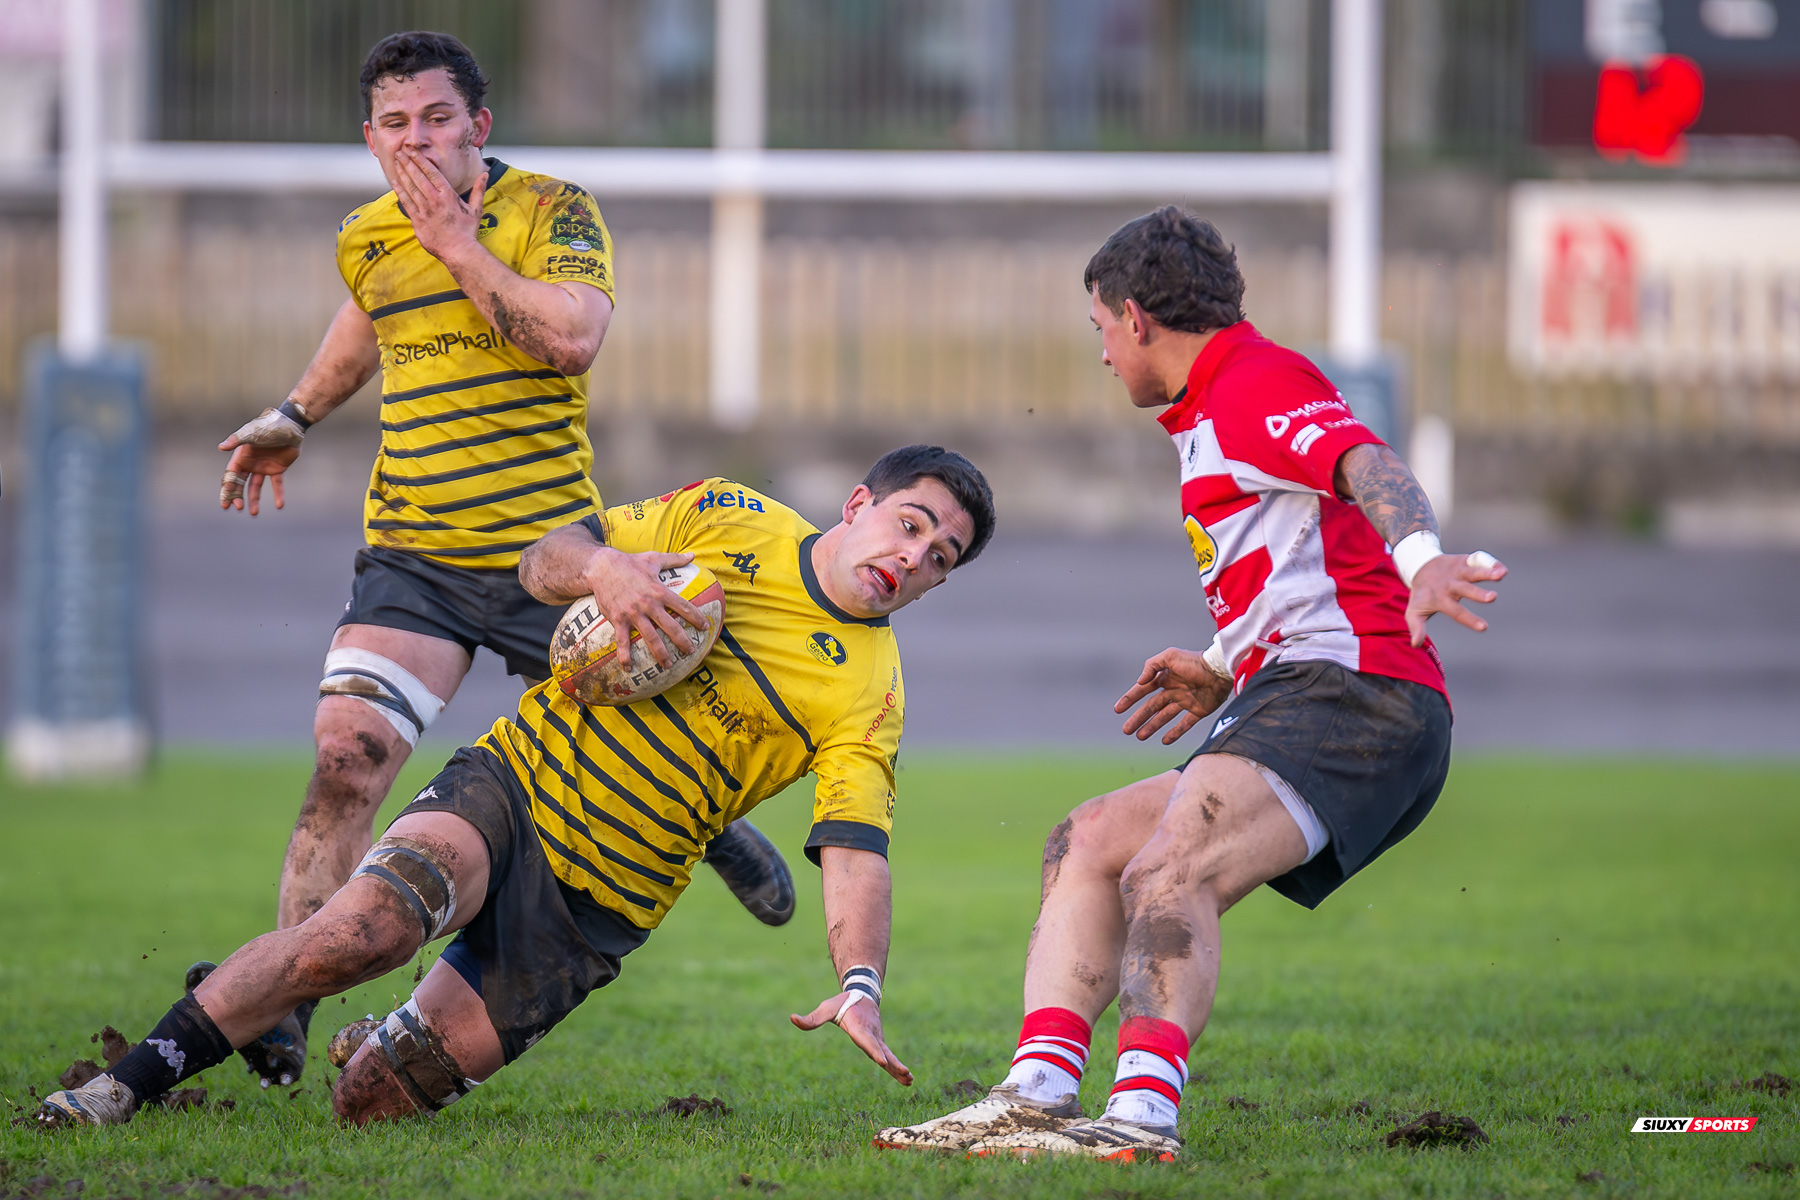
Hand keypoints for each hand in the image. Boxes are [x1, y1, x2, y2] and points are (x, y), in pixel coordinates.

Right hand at [218, 408, 305, 514]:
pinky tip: (280, 506)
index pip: (231, 477)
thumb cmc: (268, 427)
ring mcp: (263, 467)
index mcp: (241, 457)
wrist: (290, 426)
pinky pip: (277, 484)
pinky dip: (278, 494)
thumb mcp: (251, 434)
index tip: (226, 504)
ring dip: (254, 500)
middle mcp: (250, 463)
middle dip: (237, 497)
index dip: (227, 490)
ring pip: (256, 487)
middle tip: (238, 508)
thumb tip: (221, 447)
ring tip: (253, 513)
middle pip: (240, 484)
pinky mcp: (277, 469)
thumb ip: (236, 441)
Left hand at [393, 148, 484, 262]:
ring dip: (402, 173)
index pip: (431, 172)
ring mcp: (425, 210)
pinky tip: (395, 181)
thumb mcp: (476, 209)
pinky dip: (400, 190)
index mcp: (448, 195)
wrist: (459, 251)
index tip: (413, 150)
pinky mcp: (417, 220)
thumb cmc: (468, 231)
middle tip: (400, 151)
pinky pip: (406, 202)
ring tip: (397, 161)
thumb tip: (485, 174)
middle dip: (408, 162)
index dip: (420, 160)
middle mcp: (435, 200)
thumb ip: (478, 189)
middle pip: (418, 176)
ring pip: (410, 187)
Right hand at [583, 548, 710, 669]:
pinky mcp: (618, 620)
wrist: (602, 567)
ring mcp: (633, 614)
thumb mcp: (654, 558)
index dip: (696, 617)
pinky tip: (628, 668)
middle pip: (670, 626)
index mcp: (659, 590)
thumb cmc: (630, 562)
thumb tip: (693, 555)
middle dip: (682, 641)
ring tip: (668, 665)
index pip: (683, 606)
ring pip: (650, 637)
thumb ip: (674, 559)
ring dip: (660, 653)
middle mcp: (649, 604)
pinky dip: (625, 656)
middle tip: (691, 651)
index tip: (705, 627)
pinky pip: (622, 641)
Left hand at [790, 993, 912, 1085]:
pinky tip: (906, 1080)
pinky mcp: (880, 1043)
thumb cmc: (841, 1004)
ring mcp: (878, 1039)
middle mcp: (871, 1034)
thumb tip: (792, 1018)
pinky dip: (897, 1067)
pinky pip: (890, 1057)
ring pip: (889, 1055)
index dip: (874, 1051)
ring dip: (899, 1068)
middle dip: (893, 1062)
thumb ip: (811, 1019)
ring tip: (909, 1080)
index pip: (867, 1041)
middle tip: (905, 1072)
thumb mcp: (826, 1009)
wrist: (862, 994)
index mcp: (859, 1027)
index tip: (882, 1061)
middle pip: (882, 1051)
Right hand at [1115, 647, 1231, 744]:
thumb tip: (1140, 682)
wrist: (1220, 670)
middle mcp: (1173, 690)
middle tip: (1126, 730)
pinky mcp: (1199, 710)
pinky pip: (1184, 724)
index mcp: (1165, 677)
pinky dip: (1175, 732)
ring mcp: (1186, 701)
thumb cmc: (1195, 661)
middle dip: (1138, 718)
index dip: (1130, 699)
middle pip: (1151, 707)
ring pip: (1164, 717)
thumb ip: (1152, 666)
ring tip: (1140, 737)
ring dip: (1152, 727)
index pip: (1143, 690)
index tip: (1118, 710)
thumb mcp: (1170, 656)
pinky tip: (1164, 740)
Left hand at [1405, 552, 1506, 645]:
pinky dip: (1490, 563)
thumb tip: (1414, 645)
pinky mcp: (1463, 560)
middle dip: (1478, 593)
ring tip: (1501, 574)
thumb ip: (1417, 627)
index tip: (1484, 627)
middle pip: (1465, 589)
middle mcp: (1450, 584)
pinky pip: (1477, 560)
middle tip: (1492, 597)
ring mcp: (1457, 571)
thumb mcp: (1414, 611)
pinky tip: (1502, 569)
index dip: (1470, 619)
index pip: (1456, 611)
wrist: (1419, 566)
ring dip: (1487, 572)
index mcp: (1440, 599)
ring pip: (1473, 572)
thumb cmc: (1422, 594)